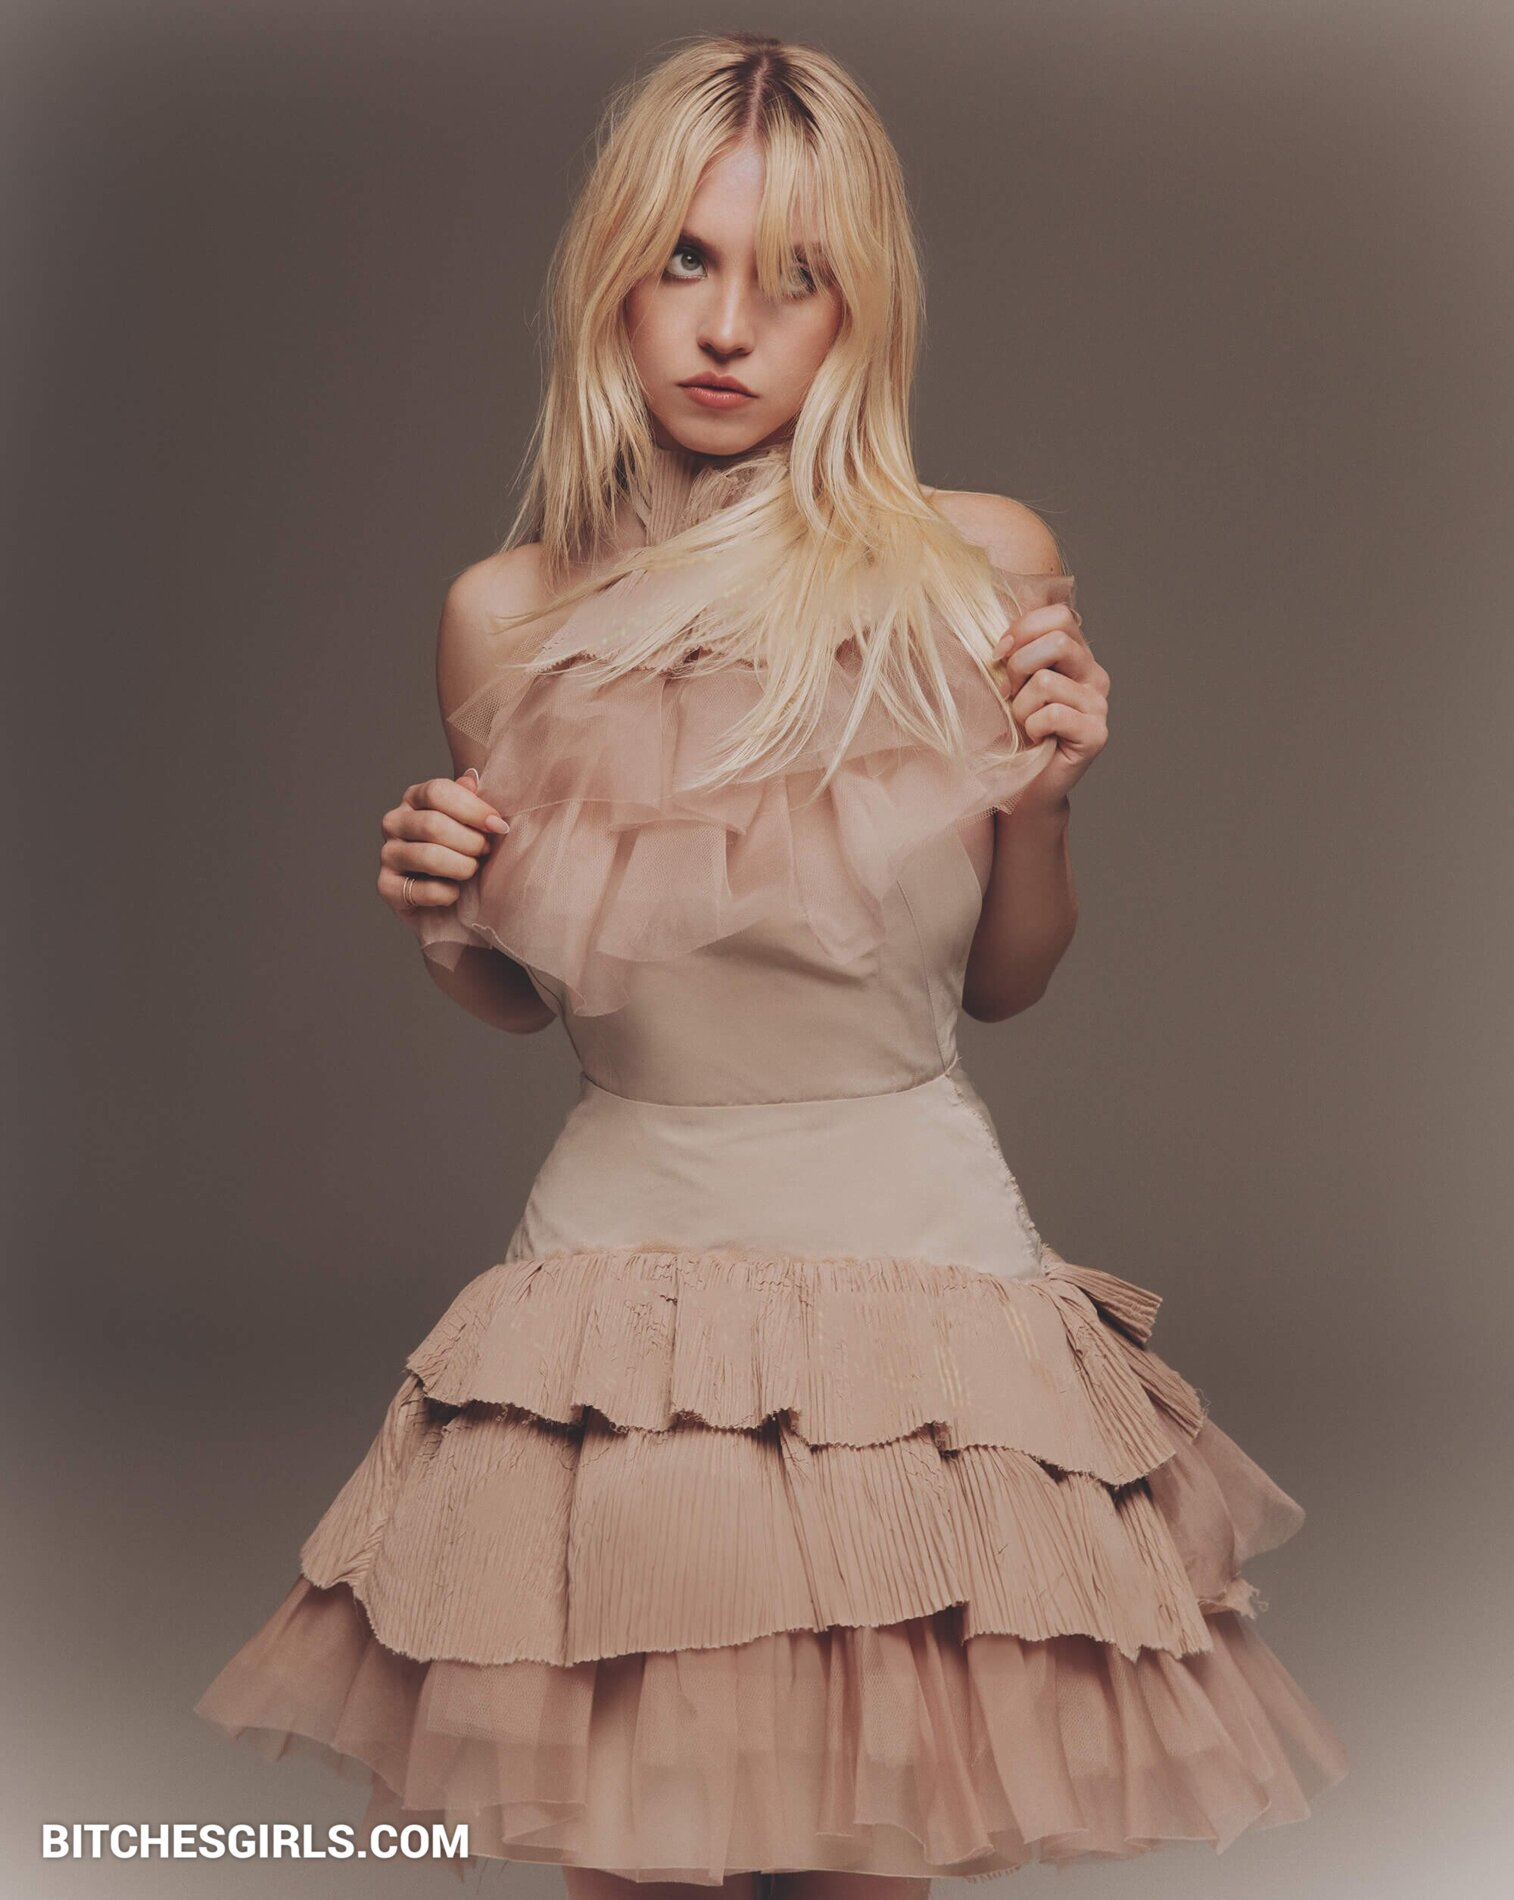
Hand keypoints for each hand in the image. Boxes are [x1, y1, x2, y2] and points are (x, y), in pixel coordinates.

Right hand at [377, 766, 510, 925]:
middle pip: (432, 825)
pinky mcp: (386, 887)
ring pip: (428, 856)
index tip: (498, 826)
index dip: (472, 809)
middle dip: (470, 842)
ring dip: (461, 867)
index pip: (438, 792)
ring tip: (472, 871)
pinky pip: (421, 890)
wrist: (463, 904)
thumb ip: (475, 802)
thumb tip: (471, 778)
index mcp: (416, 797)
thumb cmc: (471, 855)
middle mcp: (395, 821)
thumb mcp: (479, 825)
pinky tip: (455, 894)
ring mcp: (387, 854)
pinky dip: (448, 894)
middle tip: (486, 853)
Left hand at [993, 596, 1109, 812]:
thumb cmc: (1013, 731)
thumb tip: (1000, 631)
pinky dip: (1033, 728)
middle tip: (1010, 695)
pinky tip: (1038, 740)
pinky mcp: (1096, 734)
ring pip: (1047, 682)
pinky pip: (1053, 714)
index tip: (998, 654)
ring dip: (1021, 707)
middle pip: (1057, 641)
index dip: (1023, 629)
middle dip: (1019, 667)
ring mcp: (1099, 705)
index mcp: (1076, 656)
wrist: (1024, 785)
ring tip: (1024, 725)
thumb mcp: (1010, 683)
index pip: (1059, 615)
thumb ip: (1015, 651)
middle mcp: (1094, 676)